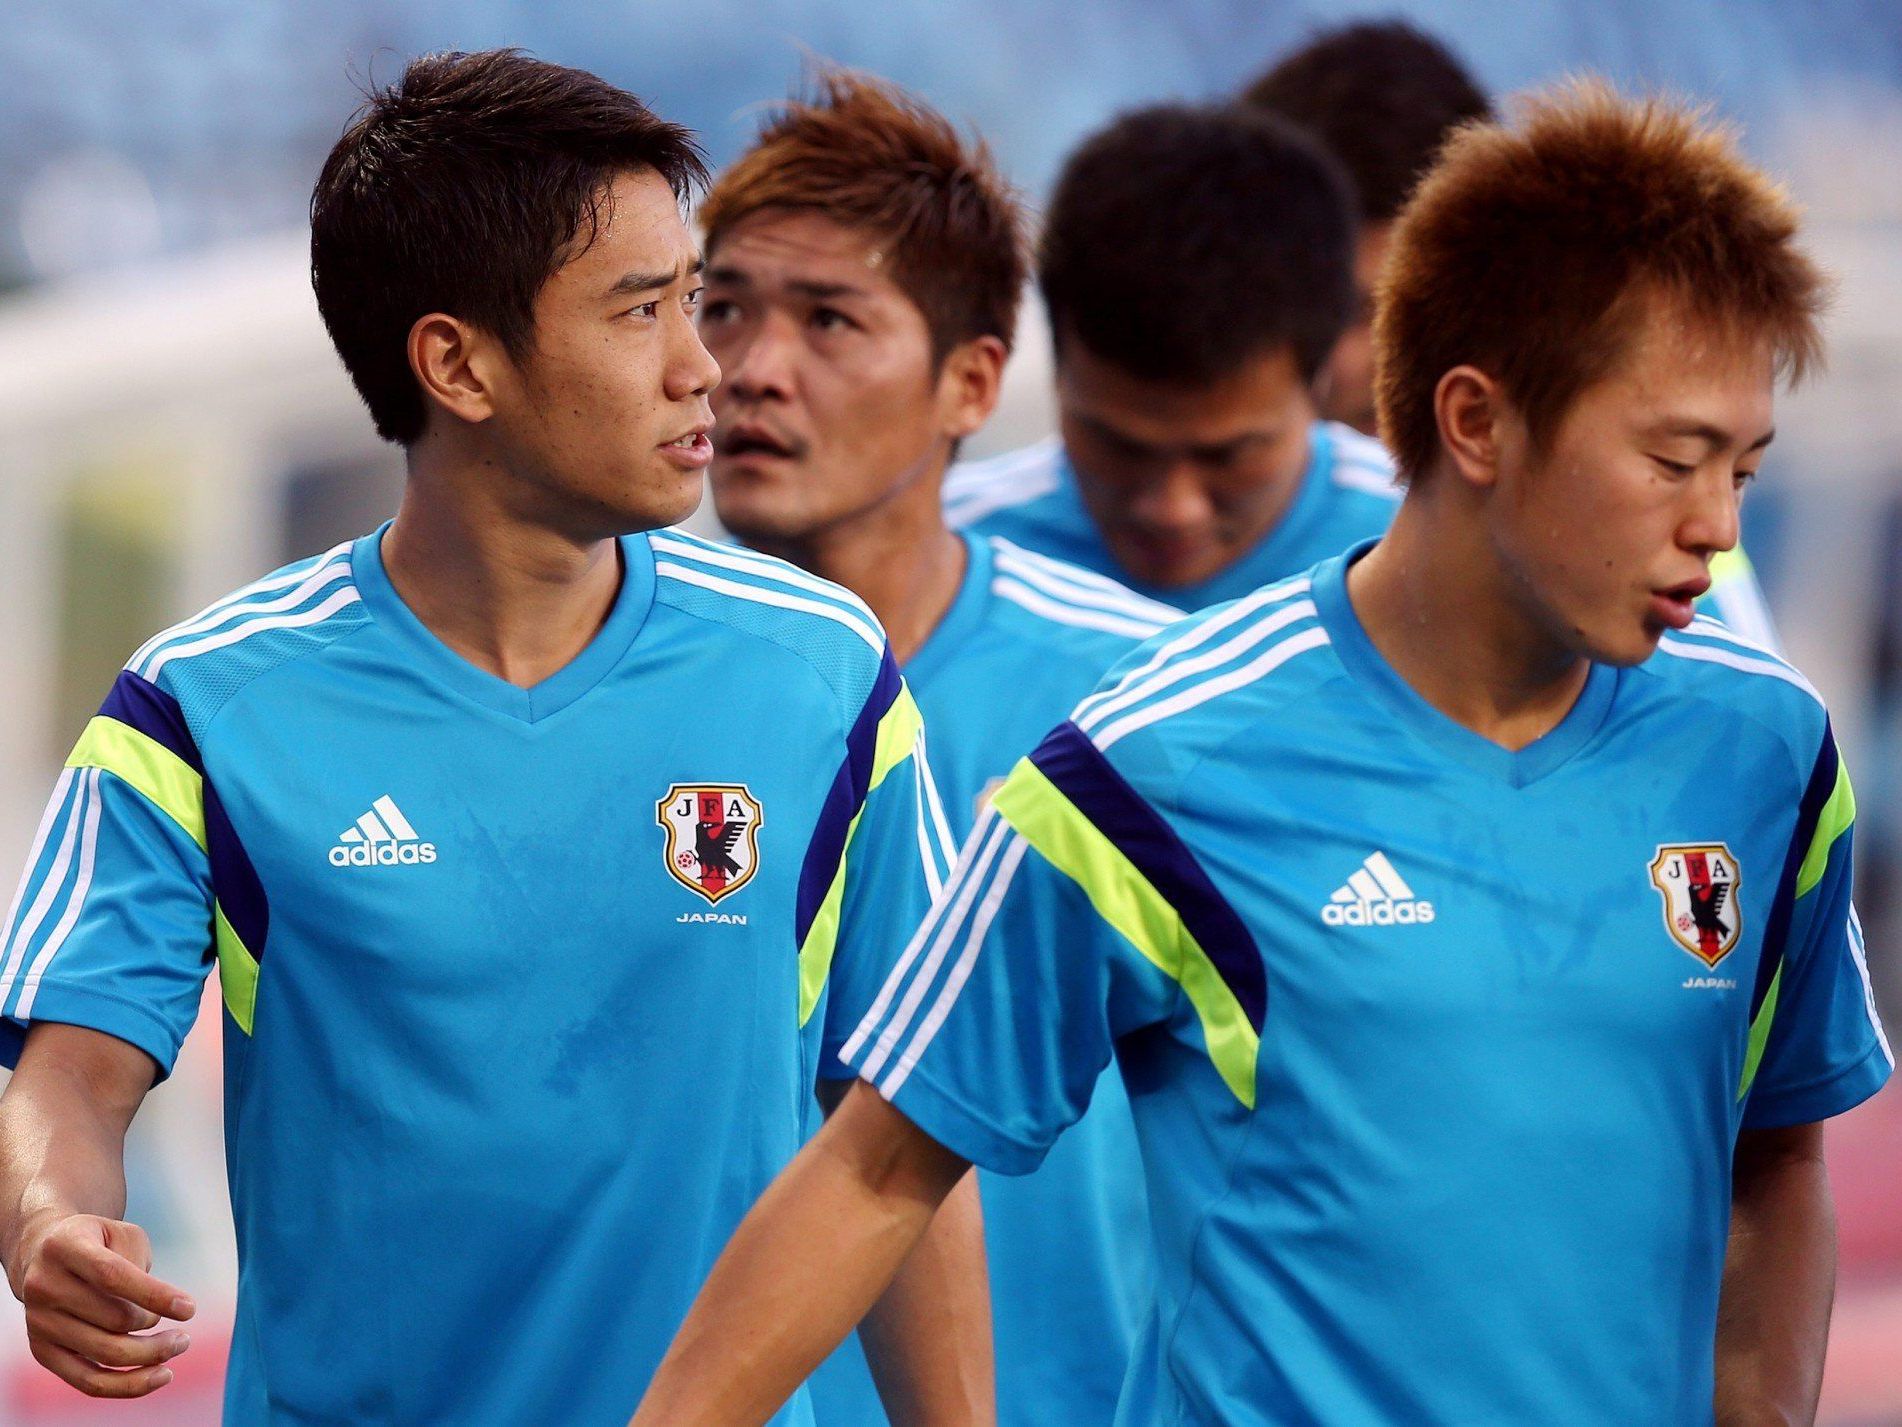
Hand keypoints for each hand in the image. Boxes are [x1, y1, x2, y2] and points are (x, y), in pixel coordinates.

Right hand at [10, 1213, 194, 1397]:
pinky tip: (159, 1375)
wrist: (43, 1256)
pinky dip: (127, 1384)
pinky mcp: (41, 1350)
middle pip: (113, 1320)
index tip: (189, 1309)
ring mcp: (38, 1322)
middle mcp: (44, 1286)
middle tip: (184, 1333)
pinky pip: (87, 1380)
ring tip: (179, 1345)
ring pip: (104, 1353)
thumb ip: (138, 1264)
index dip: (153, 1294)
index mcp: (65, 1247)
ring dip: (151, 1354)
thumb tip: (157, 1310)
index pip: (111, 1276)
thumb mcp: (120, 1234)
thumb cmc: (98, 1244)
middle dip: (157, 1327)